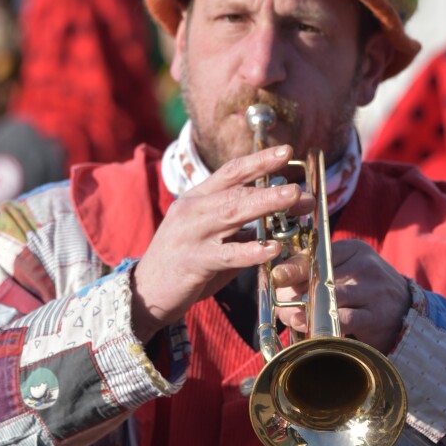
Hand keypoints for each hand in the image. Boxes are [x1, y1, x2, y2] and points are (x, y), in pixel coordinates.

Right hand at [131, 145, 313, 341]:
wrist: (145, 292)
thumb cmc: (183, 264)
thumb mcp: (210, 238)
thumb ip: (239, 229)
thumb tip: (278, 221)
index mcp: (197, 199)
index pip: (230, 172)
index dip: (259, 160)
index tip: (287, 152)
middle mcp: (192, 210)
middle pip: (236, 190)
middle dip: (270, 184)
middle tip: (300, 184)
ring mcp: (191, 234)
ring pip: (233, 213)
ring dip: (266, 203)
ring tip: (294, 199)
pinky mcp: (192, 261)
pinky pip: (227, 254)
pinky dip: (252, 250)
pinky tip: (273, 248)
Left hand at [271, 238, 411, 353]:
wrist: (405, 311)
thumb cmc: (366, 289)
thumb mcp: (346, 269)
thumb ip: (318, 269)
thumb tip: (282, 277)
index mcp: (355, 249)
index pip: (319, 254)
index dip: (295, 267)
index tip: (278, 277)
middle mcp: (366, 266)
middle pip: (321, 277)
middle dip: (296, 292)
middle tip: (282, 304)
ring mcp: (373, 290)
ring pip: (330, 297)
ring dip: (305, 310)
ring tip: (292, 318)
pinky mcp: (376, 315)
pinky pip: (343, 319)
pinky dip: (323, 325)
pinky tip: (311, 328)